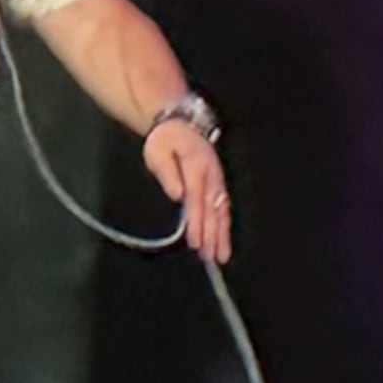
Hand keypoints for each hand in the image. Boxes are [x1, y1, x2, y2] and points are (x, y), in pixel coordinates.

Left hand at [146, 120, 230, 262]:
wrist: (178, 124)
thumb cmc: (165, 140)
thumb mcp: (158, 152)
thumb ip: (167, 174)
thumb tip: (178, 196)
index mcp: (197, 166)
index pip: (197, 200)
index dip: (197, 223)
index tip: (196, 243)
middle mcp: (212, 174)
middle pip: (213, 209)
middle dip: (213, 235)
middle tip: (212, 258)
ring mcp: (217, 178)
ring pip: (222, 209)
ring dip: (222, 234)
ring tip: (222, 255)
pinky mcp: (218, 182)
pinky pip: (224, 205)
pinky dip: (225, 223)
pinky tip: (224, 237)